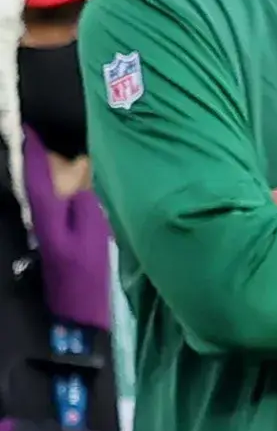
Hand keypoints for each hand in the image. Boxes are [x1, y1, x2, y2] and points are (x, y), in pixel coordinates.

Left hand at [23, 128, 114, 330]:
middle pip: (38, 176)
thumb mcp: (91, 230)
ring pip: (48, 188)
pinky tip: (78, 180)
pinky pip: (58, 199)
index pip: (34, 170)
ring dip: (55, 169)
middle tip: (56, 131)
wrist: (78, 305)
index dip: (33, 148)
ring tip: (69, 149)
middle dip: (44, 154)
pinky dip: (64, 185)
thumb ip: (85, 197)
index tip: (32, 125)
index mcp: (45, 209)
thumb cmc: (86, 269)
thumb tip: (83, 168)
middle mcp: (41, 213)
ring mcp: (48, 224)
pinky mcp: (58, 233)